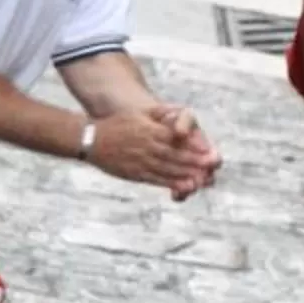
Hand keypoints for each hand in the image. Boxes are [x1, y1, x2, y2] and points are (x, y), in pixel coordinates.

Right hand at [87, 104, 217, 191]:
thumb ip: (158, 115)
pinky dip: (172, 184)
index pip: (176, 139)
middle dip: (196, 163)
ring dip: (188, 175)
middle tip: (213, 168)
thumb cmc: (117, 124)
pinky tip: (185, 187)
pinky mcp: (136, 174)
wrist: (90, 139)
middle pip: (176, 156)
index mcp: (149, 130)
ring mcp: (141, 161)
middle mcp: (146, 146)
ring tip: (204, 180)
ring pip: (168, 170)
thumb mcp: (138, 115)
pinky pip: (157, 180)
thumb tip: (176, 116)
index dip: (194, 146)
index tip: (209, 151)